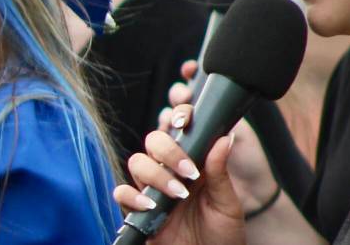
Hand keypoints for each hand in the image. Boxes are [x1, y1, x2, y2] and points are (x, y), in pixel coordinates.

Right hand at [114, 110, 245, 244]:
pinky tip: (151, 206)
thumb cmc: (223, 236)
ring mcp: (152, 190)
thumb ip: (220, 172)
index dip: (178, 117)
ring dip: (155, 174)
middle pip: (153, 141)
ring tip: (177, 194)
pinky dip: (132, 196)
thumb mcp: (228, 204)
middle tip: (188, 171)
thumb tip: (224, 137)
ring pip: (137, 162)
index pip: (179, 131)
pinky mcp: (137, 211)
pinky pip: (122, 192)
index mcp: (192, 164)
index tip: (185, 121)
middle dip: (167, 150)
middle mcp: (170, 172)